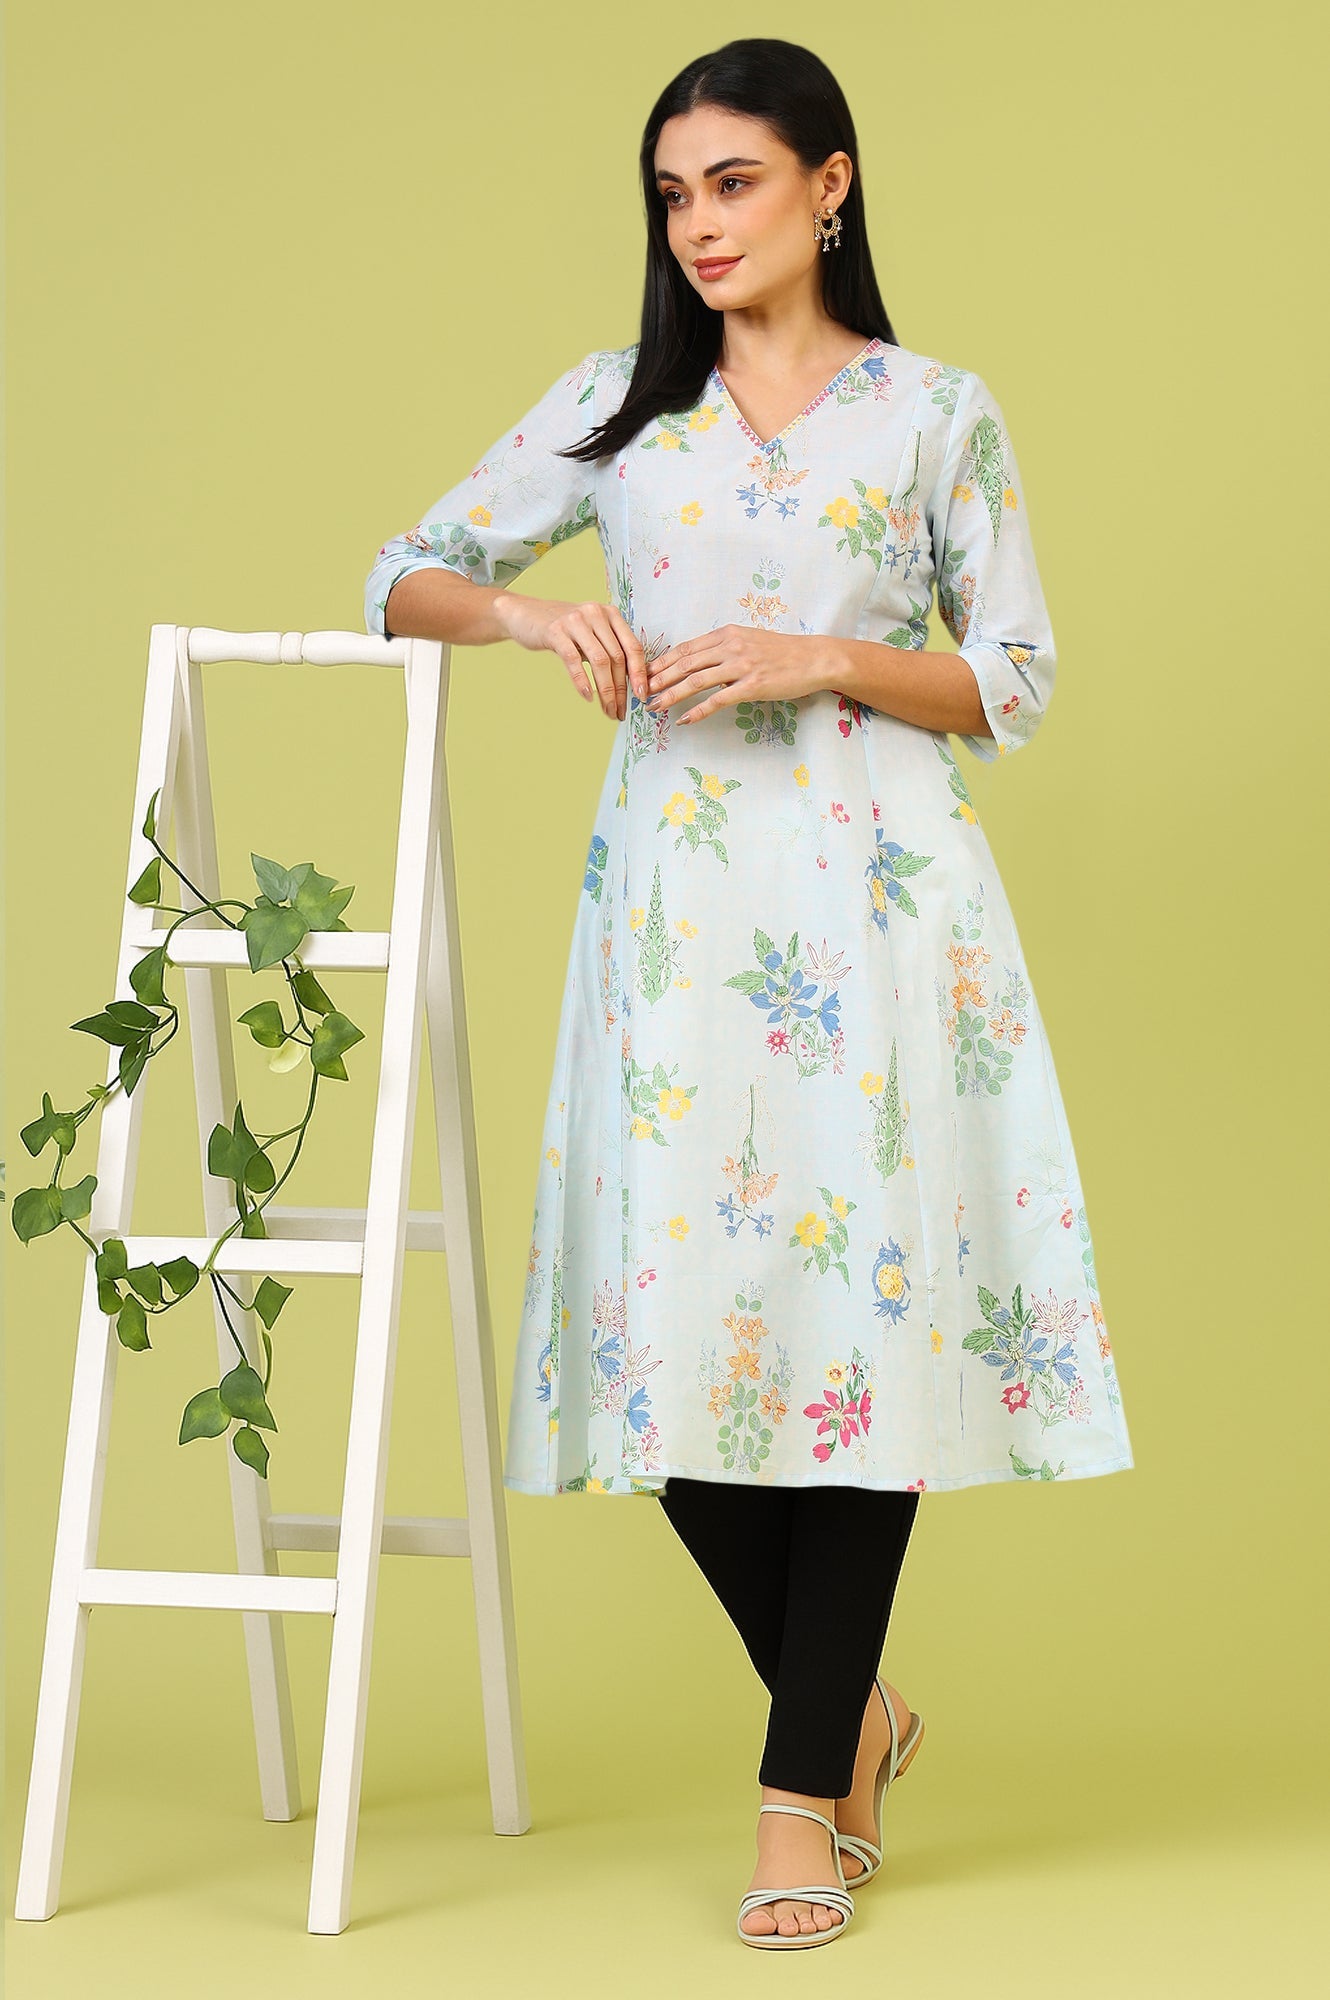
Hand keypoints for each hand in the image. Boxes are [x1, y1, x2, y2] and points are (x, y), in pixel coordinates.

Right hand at [495, 592, 646, 720]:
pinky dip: (582, 681)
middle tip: (620, 711)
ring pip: (600, 661)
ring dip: (606, 691)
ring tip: (607, 710)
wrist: (525, 615)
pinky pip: (574, 661)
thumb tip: (630, 683)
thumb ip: (609, 649)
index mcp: (610, 614)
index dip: (639, 673)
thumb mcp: (591, 633)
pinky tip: (587, 696)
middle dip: (621, 689)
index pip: (633, 646)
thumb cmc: (563, 629)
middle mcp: (596, 613)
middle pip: (617, 658)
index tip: (642, 696)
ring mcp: (576, 621)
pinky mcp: (556, 631)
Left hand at [645, 625, 829, 723]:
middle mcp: (730, 646)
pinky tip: (684, 720)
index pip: (685, 648)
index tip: (644, 673)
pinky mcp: (751, 686)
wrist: (813, 658)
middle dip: (658, 678)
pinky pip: (718, 700)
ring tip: (654, 707)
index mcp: (726, 634)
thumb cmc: (782, 652)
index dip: (661, 662)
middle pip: (684, 663)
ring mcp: (740, 666)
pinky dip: (698, 711)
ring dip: (671, 695)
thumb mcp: (748, 641)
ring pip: (695, 681)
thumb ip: (723, 650)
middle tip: (640, 691)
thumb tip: (701, 665)